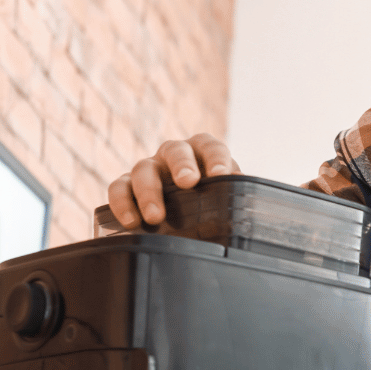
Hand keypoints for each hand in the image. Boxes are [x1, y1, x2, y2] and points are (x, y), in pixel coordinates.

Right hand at [107, 133, 240, 228]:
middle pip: (175, 150)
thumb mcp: (227, 202)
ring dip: (149, 191)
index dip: (216, 158)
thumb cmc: (212, 205)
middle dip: (182, 164)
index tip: (220, 174)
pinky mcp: (128, 185)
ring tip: (155, 217)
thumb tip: (251, 216)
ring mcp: (150, 169)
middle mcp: (175, 156)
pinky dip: (122, 202)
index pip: (211, 147)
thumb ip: (237, 203)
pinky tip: (130, 222)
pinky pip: (119, 187)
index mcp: (203, 154)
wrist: (188, 220)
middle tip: (188, 182)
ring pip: (143, 168)